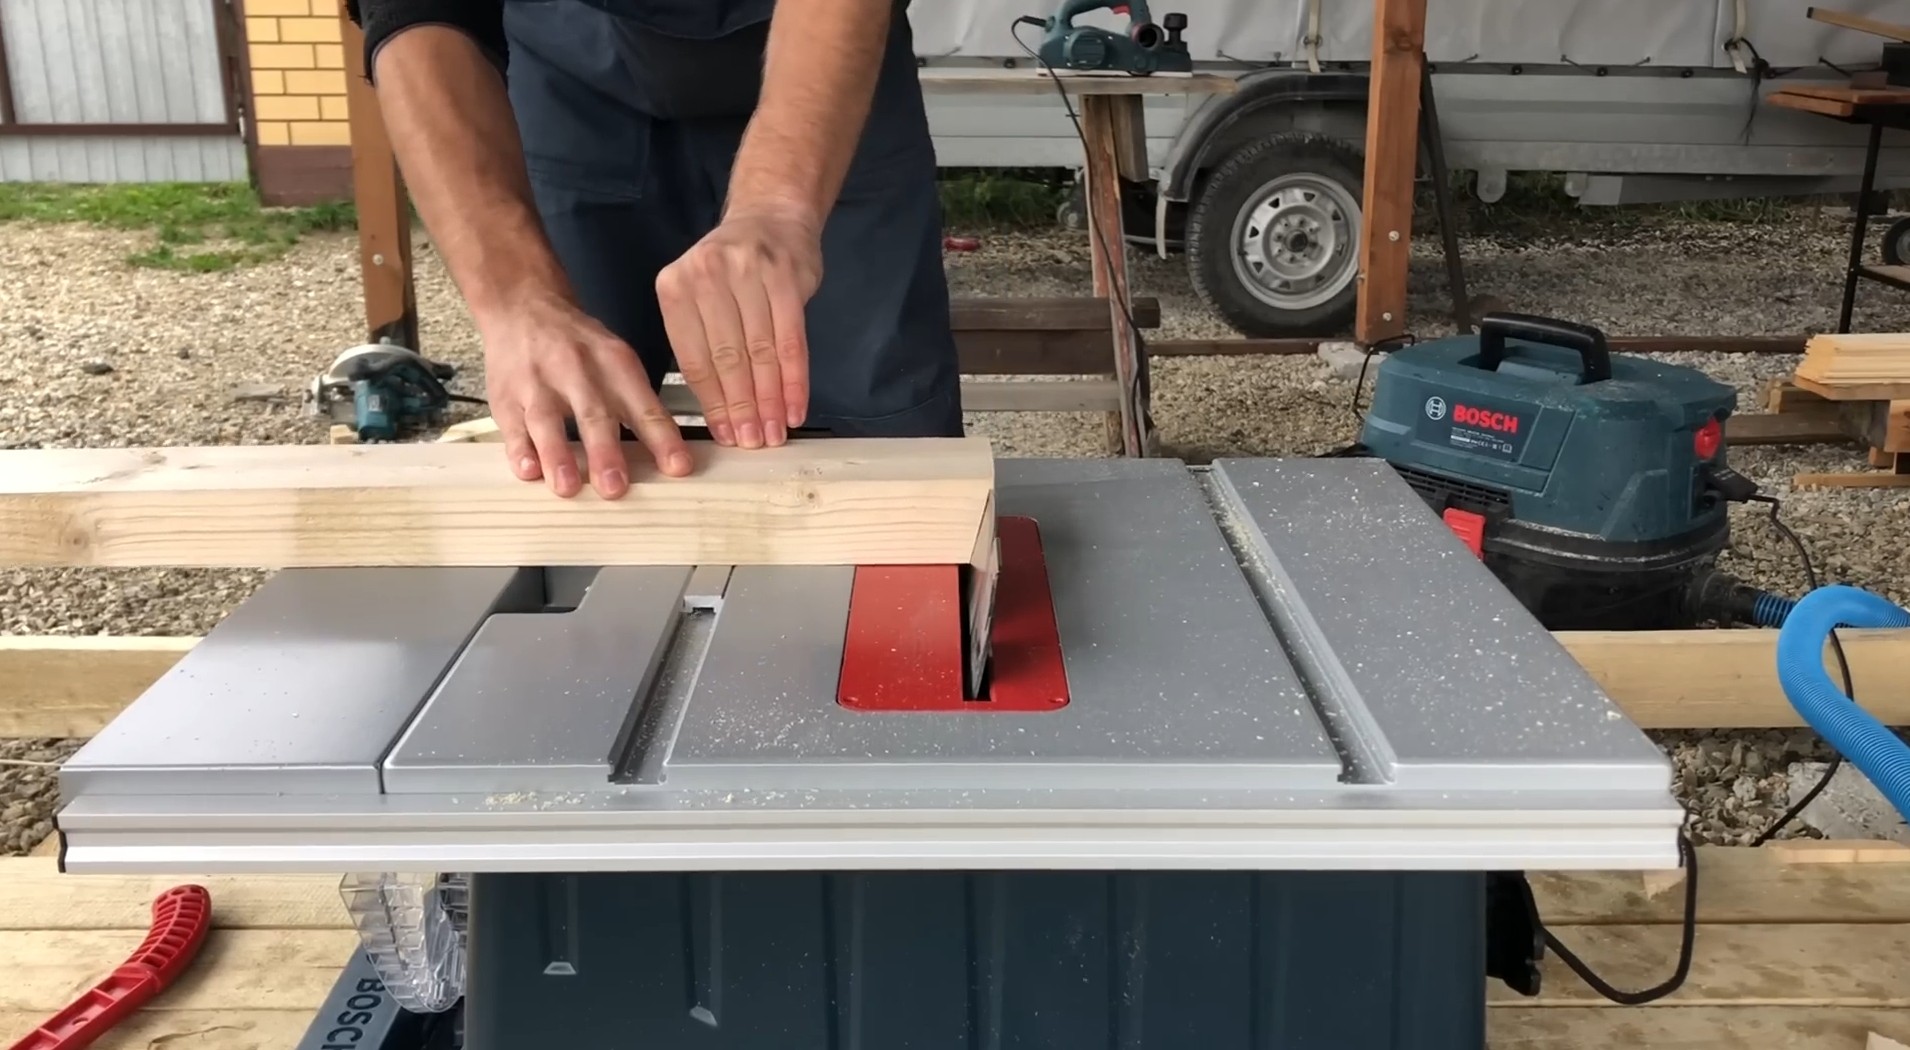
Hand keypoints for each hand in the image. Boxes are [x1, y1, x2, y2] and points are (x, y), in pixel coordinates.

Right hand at [480, 294, 692, 498]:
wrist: (523, 306)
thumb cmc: (577, 345)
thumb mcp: (617, 361)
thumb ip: (640, 407)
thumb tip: (667, 458)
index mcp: (614, 364)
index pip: (644, 406)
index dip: (662, 438)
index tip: (678, 467)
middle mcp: (576, 371)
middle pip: (593, 414)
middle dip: (605, 453)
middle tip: (615, 488)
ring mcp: (537, 384)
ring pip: (548, 420)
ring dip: (558, 456)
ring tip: (568, 487)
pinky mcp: (507, 397)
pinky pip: (512, 425)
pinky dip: (519, 449)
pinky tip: (528, 471)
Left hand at [655, 207, 820, 447]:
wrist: (771, 217)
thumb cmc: (732, 269)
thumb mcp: (699, 297)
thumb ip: (703, 343)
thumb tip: (719, 413)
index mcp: (674, 287)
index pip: (693, 358)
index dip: (712, 403)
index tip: (725, 435)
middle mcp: (706, 276)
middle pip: (727, 357)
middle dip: (742, 407)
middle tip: (752, 442)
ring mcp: (748, 272)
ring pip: (760, 352)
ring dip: (770, 400)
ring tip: (774, 432)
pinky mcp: (785, 275)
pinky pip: (791, 339)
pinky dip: (795, 379)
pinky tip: (795, 406)